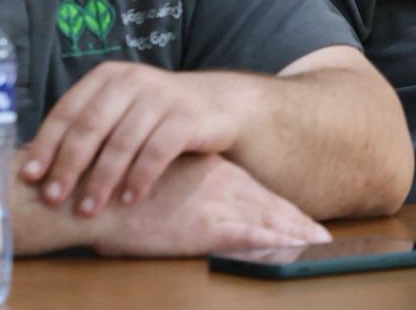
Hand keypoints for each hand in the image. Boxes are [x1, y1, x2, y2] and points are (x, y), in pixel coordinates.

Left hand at [24, 63, 243, 215]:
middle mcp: (132, 80)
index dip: (46, 144)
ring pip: (122, 143)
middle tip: (54, 199)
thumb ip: (89, 127)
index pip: (68, 110)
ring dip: (102, 181)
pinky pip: (156, 152)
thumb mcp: (121, 108)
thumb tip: (39, 168)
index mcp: (108, 76)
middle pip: (91, 127)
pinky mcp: (187, 117)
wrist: (218, 104)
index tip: (31, 176)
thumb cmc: (157, 114)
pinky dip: (139, 179)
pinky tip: (128, 201)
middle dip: (69, 166)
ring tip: (89, 210)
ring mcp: (161, 97)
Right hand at [91, 154, 329, 256]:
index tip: (301, 216)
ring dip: (295, 233)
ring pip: (268, 219)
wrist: (91, 192)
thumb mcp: (158, 173)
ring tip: (319, 243)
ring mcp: (216, 205)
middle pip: (270, 203)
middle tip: (324, 235)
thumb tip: (189, 192)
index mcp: (209, 168)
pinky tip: (295, 247)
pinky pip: (251, 237)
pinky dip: (275, 243)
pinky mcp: (205, 228)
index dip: (280, 204)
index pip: (254, 187)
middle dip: (298, 220)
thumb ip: (180, 179)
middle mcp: (220, 182)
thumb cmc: (115, 186)